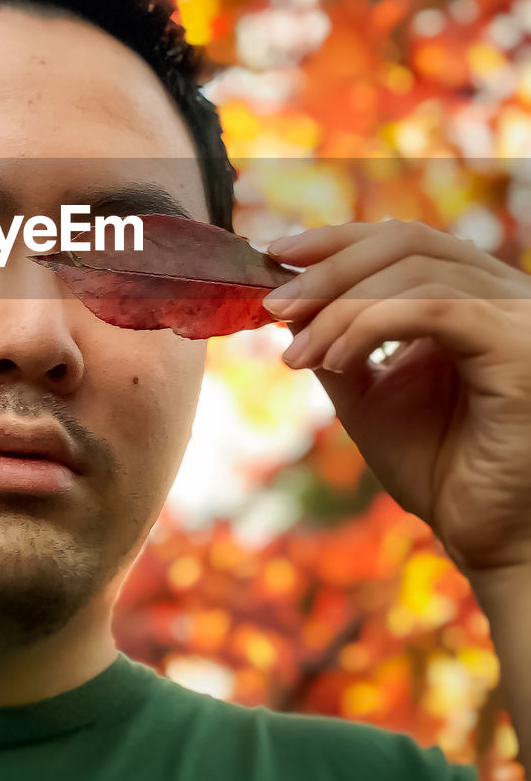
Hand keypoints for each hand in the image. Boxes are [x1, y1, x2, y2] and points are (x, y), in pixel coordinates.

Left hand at [261, 219, 530, 577]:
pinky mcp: (520, 346)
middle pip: (407, 243)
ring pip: (415, 273)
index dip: (337, 240)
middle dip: (328, 270)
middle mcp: (506, 296)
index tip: (276, 254)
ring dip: (340, 308)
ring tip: (300, 354)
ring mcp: (519, 316)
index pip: (405, 240)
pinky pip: (435, 308)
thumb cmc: (440, 471)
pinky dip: (371, 324)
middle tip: (275, 305)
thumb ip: (336, 340)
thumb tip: (288, 296)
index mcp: (476, 298)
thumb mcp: (369, 394)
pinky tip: (335, 359)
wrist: (490, 541)